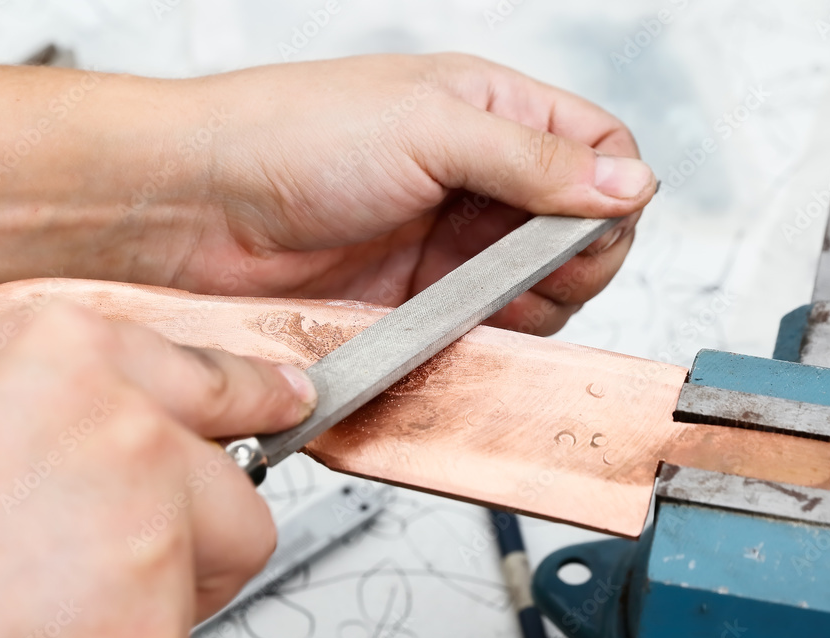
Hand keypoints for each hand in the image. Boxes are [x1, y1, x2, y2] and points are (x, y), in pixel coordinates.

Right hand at [0, 302, 315, 637]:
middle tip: (106, 552)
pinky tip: (59, 634)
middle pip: (237, 477)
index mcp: (65, 353)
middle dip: (193, 520)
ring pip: (226, 552)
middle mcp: (120, 417)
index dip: (252, 399)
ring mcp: (146, 508)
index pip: (214, 374)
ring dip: (165, 584)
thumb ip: (60, 400)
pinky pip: (193, 621)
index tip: (286, 400)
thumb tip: (134, 408)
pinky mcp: (153, 603)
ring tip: (56, 596)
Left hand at [165, 54, 654, 334]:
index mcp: (491, 111)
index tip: (593, 223)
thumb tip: (629, 181)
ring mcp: (452, 242)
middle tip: (534, 266)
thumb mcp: (430, 126)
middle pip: (580, 228)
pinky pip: (487, 326)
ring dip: (535, 300)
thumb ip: (536, 160)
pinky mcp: (422, 298)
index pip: (599, 149)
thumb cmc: (293, 134)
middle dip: (576, 256)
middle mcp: (479, 177)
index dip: (613, 190)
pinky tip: (468, 324)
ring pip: (541, 285)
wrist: (199, 208)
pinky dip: (493, 334)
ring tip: (490, 294)